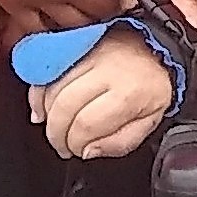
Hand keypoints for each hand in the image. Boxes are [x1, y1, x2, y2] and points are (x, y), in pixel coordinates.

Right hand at [30, 31, 178, 159]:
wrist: (158, 48)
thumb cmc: (152, 87)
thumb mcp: (149, 121)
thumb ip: (121, 143)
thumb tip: (87, 151)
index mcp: (129, 92)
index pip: (86, 125)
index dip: (74, 144)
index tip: (75, 151)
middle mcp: (107, 69)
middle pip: (64, 107)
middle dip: (56, 134)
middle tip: (61, 146)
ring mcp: (90, 53)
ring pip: (52, 89)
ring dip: (46, 114)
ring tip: (54, 129)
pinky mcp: (77, 44)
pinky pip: (46, 69)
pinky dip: (38, 92)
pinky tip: (41, 109)